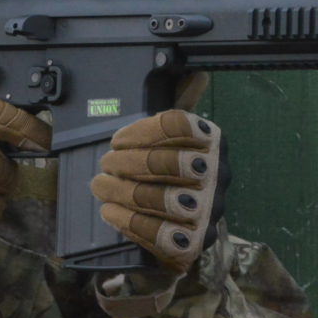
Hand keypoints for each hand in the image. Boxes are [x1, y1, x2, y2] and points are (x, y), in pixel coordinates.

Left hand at [90, 110, 228, 272]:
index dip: (142, 131)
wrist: (186, 230)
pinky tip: (109, 212)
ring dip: (122, 191)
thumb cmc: (173, 174)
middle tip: (104, 164)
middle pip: (168, 162)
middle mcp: (217, 174)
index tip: (116, 140)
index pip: (179, 125)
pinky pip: (159, 233)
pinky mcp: (193, 243)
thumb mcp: (176, 139)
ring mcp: (208, 211)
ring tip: (100, 186)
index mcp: (212, 141)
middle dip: (127, 163)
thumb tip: (197, 74)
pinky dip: (128, 221)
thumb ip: (179, 106)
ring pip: (161, 198)